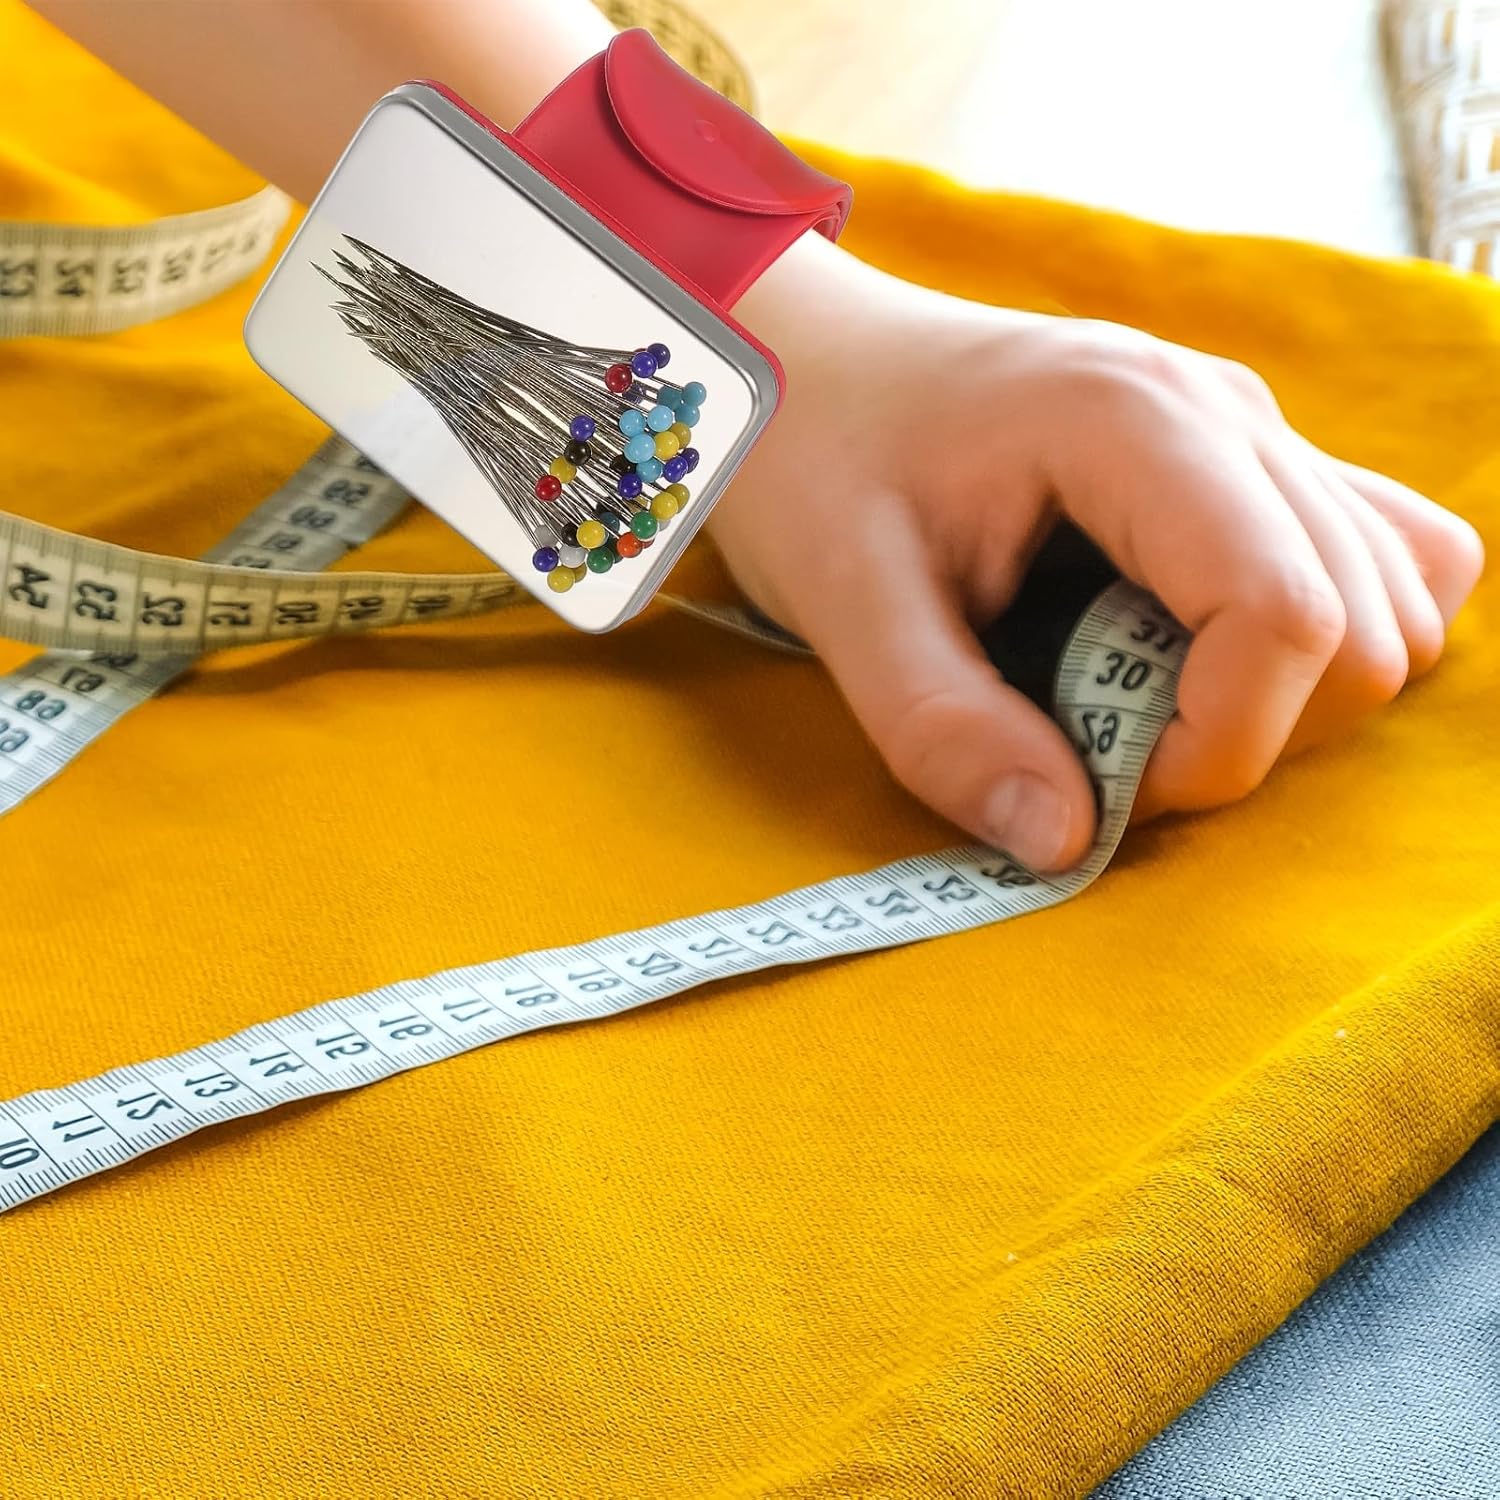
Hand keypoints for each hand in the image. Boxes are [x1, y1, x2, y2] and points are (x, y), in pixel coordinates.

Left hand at [721, 235, 1485, 871]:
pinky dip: (1316, 644)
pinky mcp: (1246, 460)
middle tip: (1100, 747)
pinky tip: (1194, 656)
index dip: (1218, 742)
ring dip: (1287, 697)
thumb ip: (943, 730)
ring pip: (1393, 597)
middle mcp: (1225, 411)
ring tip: (1137, 698)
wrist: (810, 363)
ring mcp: (1250, 427)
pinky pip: (1373, 557)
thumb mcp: (844, 604)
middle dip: (1247, 733)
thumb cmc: (814, 461)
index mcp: (1131, 423)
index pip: (1288, 614)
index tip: (1100, 780)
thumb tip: (1063, 843)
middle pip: (1364, 623)